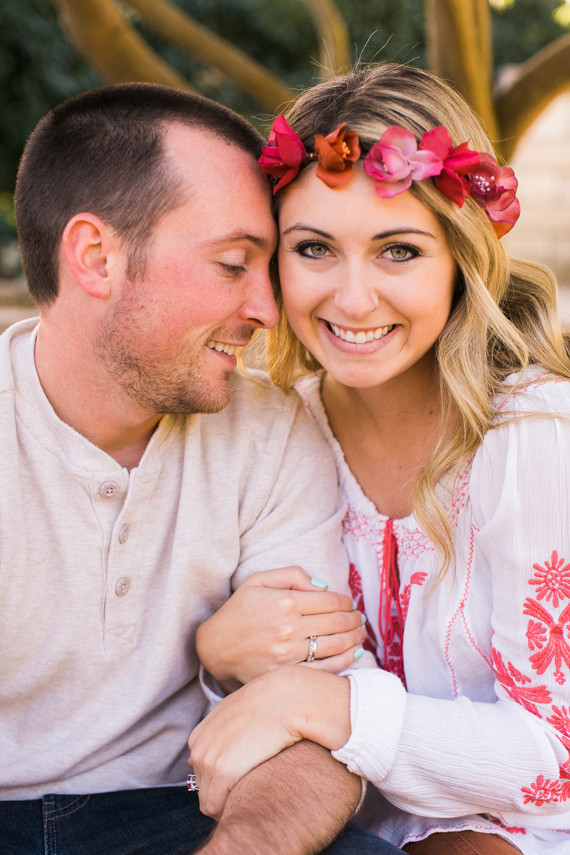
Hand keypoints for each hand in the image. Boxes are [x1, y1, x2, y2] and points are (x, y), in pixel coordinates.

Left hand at [188, 666, 350, 818]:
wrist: (285, 699)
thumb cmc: (269, 709)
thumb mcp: (238, 715)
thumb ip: (226, 732)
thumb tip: (225, 750)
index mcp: (200, 738)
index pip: (202, 775)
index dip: (222, 784)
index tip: (243, 784)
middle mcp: (198, 749)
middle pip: (204, 790)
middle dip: (223, 795)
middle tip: (250, 794)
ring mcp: (208, 760)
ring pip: (209, 802)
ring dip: (228, 804)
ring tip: (253, 799)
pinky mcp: (224, 770)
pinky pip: (215, 807)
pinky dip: (230, 810)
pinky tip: (251, 803)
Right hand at [196, 566, 365, 689]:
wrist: (214, 649)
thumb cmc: (238, 611)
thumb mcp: (258, 581)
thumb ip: (292, 575)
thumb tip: (324, 587)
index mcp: (284, 602)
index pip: (330, 601)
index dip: (347, 602)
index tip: (350, 604)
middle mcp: (288, 628)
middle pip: (337, 623)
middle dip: (355, 620)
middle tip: (360, 619)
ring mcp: (287, 655)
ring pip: (336, 646)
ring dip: (355, 639)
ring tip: (360, 634)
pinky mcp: (285, 676)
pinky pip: (325, 670)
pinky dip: (345, 662)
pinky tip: (354, 654)